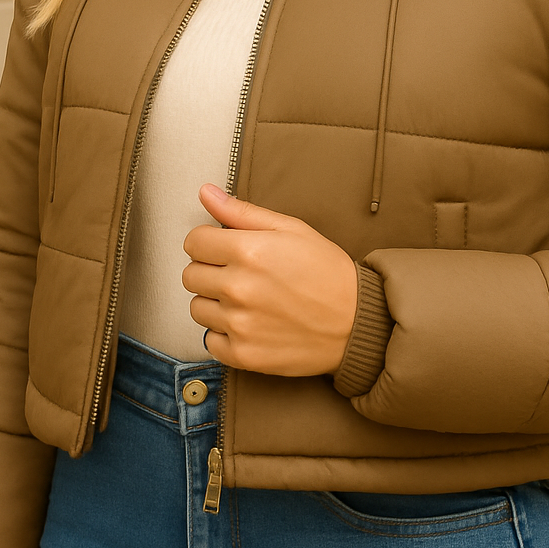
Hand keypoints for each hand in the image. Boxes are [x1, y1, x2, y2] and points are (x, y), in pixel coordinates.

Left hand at [183, 184, 356, 375]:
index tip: (225, 249)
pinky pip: (210, 341)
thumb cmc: (327, 272)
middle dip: (211, 271)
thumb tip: (205, 193)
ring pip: (197, 308)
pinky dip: (225, 334)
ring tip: (248, 301)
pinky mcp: (243, 354)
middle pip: (190, 275)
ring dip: (216, 303)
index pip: (194, 242)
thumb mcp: (291, 229)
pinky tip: (250, 324)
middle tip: (241, 275)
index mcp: (248, 251)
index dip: (208, 243)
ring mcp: (239, 324)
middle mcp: (238, 288)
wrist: (357, 322)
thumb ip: (242, 212)